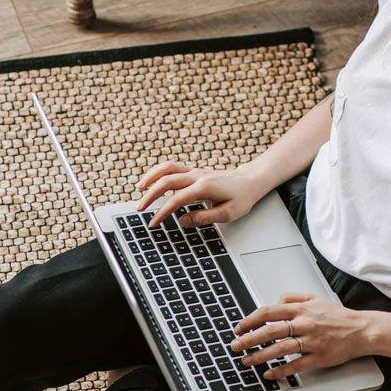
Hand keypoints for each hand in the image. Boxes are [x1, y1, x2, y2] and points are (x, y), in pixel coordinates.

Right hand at [135, 160, 269, 227]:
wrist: (250, 181)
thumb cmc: (241, 198)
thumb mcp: (227, 213)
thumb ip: (204, 217)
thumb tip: (182, 220)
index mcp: (205, 187)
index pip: (176, 200)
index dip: (162, 212)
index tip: (153, 222)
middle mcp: (197, 176)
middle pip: (166, 181)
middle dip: (150, 195)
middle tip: (140, 208)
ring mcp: (195, 171)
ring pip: (167, 168)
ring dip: (151, 177)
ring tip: (140, 188)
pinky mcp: (194, 171)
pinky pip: (173, 167)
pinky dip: (159, 171)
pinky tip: (152, 180)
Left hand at [231, 294, 370, 380]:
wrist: (362, 330)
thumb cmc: (339, 316)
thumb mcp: (316, 298)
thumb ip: (294, 297)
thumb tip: (276, 298)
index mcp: (301, 309)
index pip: (269, 312)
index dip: (250, 320)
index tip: (238, 327)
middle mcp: (304, 324)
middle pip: (270, 331)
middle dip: (248, 339)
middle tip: (235, 346)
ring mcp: (312, 342)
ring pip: (280, 349)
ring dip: (260, 356)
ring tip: (247, 360)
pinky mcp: (319, 357)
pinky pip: (296, 365)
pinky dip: (281, 370)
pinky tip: (269, 373)